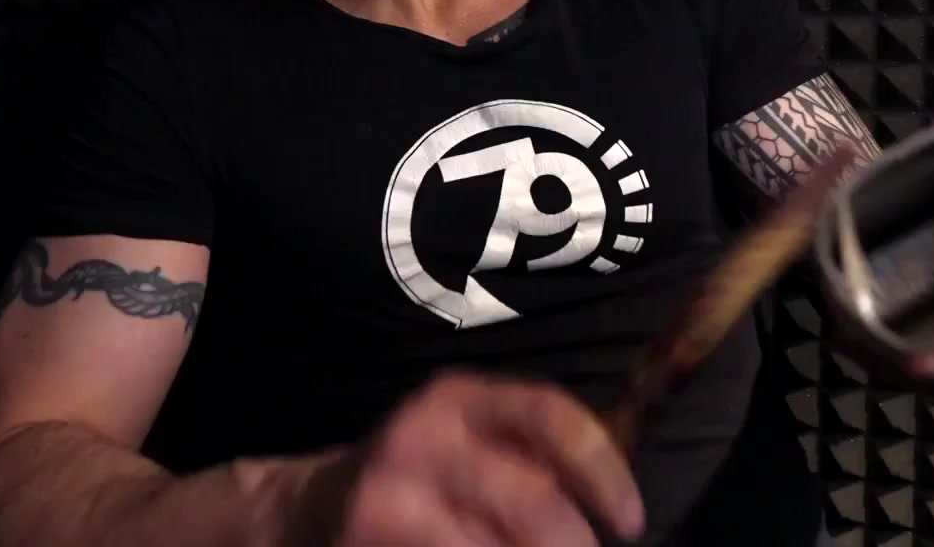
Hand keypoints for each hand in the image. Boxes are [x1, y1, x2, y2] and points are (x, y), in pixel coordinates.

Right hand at [324, 370, 645, 546]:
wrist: (303, 509)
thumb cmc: (414, 475)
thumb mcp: (467, 441)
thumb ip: (529, 456)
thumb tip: (610, 502)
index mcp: (460, 400)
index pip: (551, 416)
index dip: (603, 471)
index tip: (630, 521)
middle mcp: (425, 438)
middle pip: (533, 503)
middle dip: (574, 545)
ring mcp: (392, 496)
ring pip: (496, 544)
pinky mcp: (371, 534)